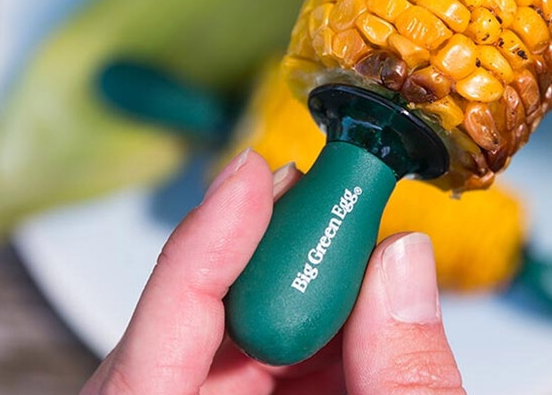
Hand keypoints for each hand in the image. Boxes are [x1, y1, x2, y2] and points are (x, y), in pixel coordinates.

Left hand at [80, 149, 464, 394]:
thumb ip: (404, 383)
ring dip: (305, 278)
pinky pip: (271, 356)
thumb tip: (405, 262)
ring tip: (356, 230)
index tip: (251, 177)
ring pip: (237, 333)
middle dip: (269, 249)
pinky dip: (325, 322)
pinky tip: (362, 298)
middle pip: (196, 327)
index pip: (147, 361)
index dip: (199, 253)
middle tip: (327, 191)